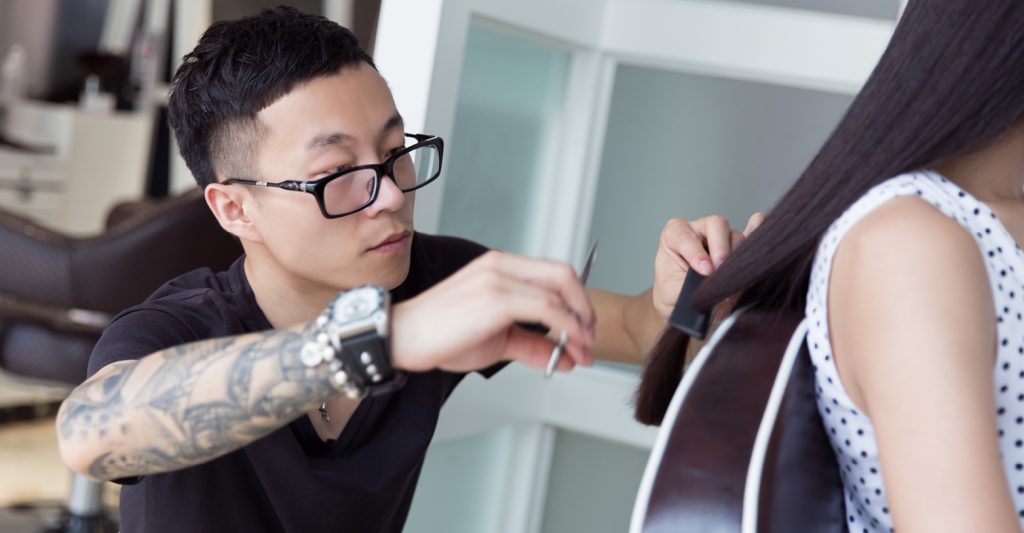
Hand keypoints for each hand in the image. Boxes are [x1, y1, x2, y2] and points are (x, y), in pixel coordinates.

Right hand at [389, 251, 595, 373]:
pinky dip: (566, 327)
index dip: (576, 301)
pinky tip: (570, 347)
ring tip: (583, 349)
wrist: (403, 339)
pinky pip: (547, 308)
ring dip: (579, 322)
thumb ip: (531, 345)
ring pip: (559, 288)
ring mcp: (499, 278)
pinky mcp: (496, 297)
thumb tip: (563, 358)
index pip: (552, 273)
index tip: (584, 330)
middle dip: (584, 307)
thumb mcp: (495, 342)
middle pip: (563, 274)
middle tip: (589, 337)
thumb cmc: (440, 337)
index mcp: (499, 266)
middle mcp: (501, 265)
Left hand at [651, 212, 763, 318]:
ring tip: (733, 276)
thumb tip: (712, 284)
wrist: (684, 306)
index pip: (684, 234)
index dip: (694, 252)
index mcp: (675, 235)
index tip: (704, 270)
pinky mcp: (740, 247)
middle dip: (720, 248)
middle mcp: (700, 230)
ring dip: (737, 255)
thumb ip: (688, 285)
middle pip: (716, 225)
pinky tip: (760, 229)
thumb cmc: (674, 294)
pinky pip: (753, 233)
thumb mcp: (672, 292)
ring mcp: (722, 237)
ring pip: (737, 236)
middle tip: (719, 270)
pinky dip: (757, 231)